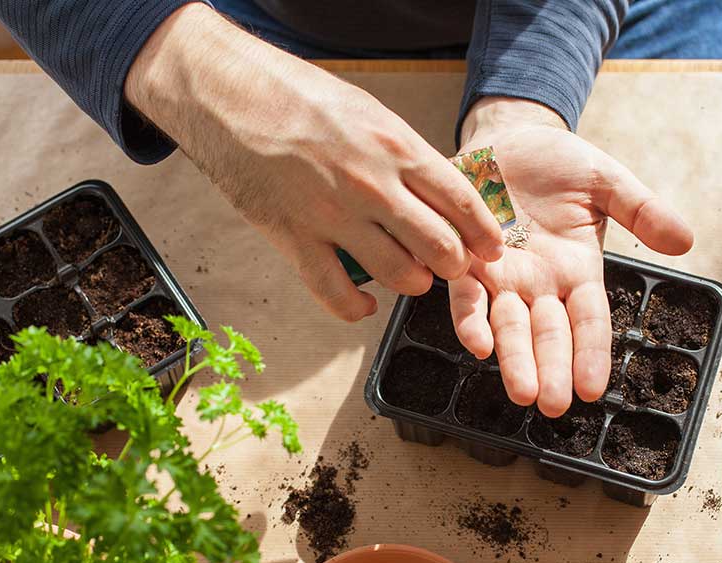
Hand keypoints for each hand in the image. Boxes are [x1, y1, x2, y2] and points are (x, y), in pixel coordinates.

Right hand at [125, 3, 504, 320]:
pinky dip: (357, 308)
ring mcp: (333, 216)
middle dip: (454, 265)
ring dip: (413, 283)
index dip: (484, 234)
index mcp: (395, 147)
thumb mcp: (369, 114)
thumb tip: (440, 192)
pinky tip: (364, 303)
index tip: (492, 249)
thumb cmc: (299, 98)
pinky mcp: (295, 239)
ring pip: (398, 275)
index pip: (461, 202)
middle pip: (439, 247)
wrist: (229, 96)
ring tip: (411, 276)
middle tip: (452, 266)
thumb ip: (405, 156)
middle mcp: (371, 185)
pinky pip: (336, 295)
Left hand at [453, 98, 693, 416]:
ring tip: (522, 391)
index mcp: (578, 272)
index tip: (592, 388)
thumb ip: (642, 210)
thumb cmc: (560, 164)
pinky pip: (467, 296)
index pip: (588, 322)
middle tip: (553, 406)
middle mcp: (539, 284)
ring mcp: (502, 277)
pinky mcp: (466, 260)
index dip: (590, 353)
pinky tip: (477, 344)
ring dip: (513, 360)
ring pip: (509, 326)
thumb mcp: (607, 182)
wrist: (508, 136)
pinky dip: (470, 320)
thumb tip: (686, 240)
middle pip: (548, 335)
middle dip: (550, 370)